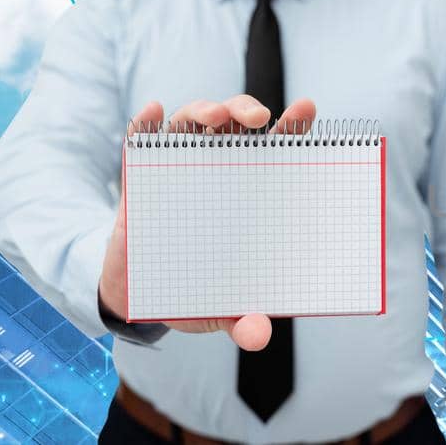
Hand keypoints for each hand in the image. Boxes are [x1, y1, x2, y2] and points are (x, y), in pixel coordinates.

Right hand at [99, 95, 317, 350]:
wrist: (138, 295)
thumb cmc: (194, 290)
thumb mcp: (220, 309)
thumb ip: (242, 320)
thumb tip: (257, 336)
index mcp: (250, 192)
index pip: (277, 150)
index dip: (293, 128)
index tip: (307, 110)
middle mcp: (217, 170)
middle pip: (235, 125)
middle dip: (245, 109)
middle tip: (256, 118)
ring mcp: (176, 169)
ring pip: (191, 124)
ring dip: (202, 110)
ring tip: (212, 116)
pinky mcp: (138, 178)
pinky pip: (138, 141)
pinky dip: (143, 124)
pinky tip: (151, 112)